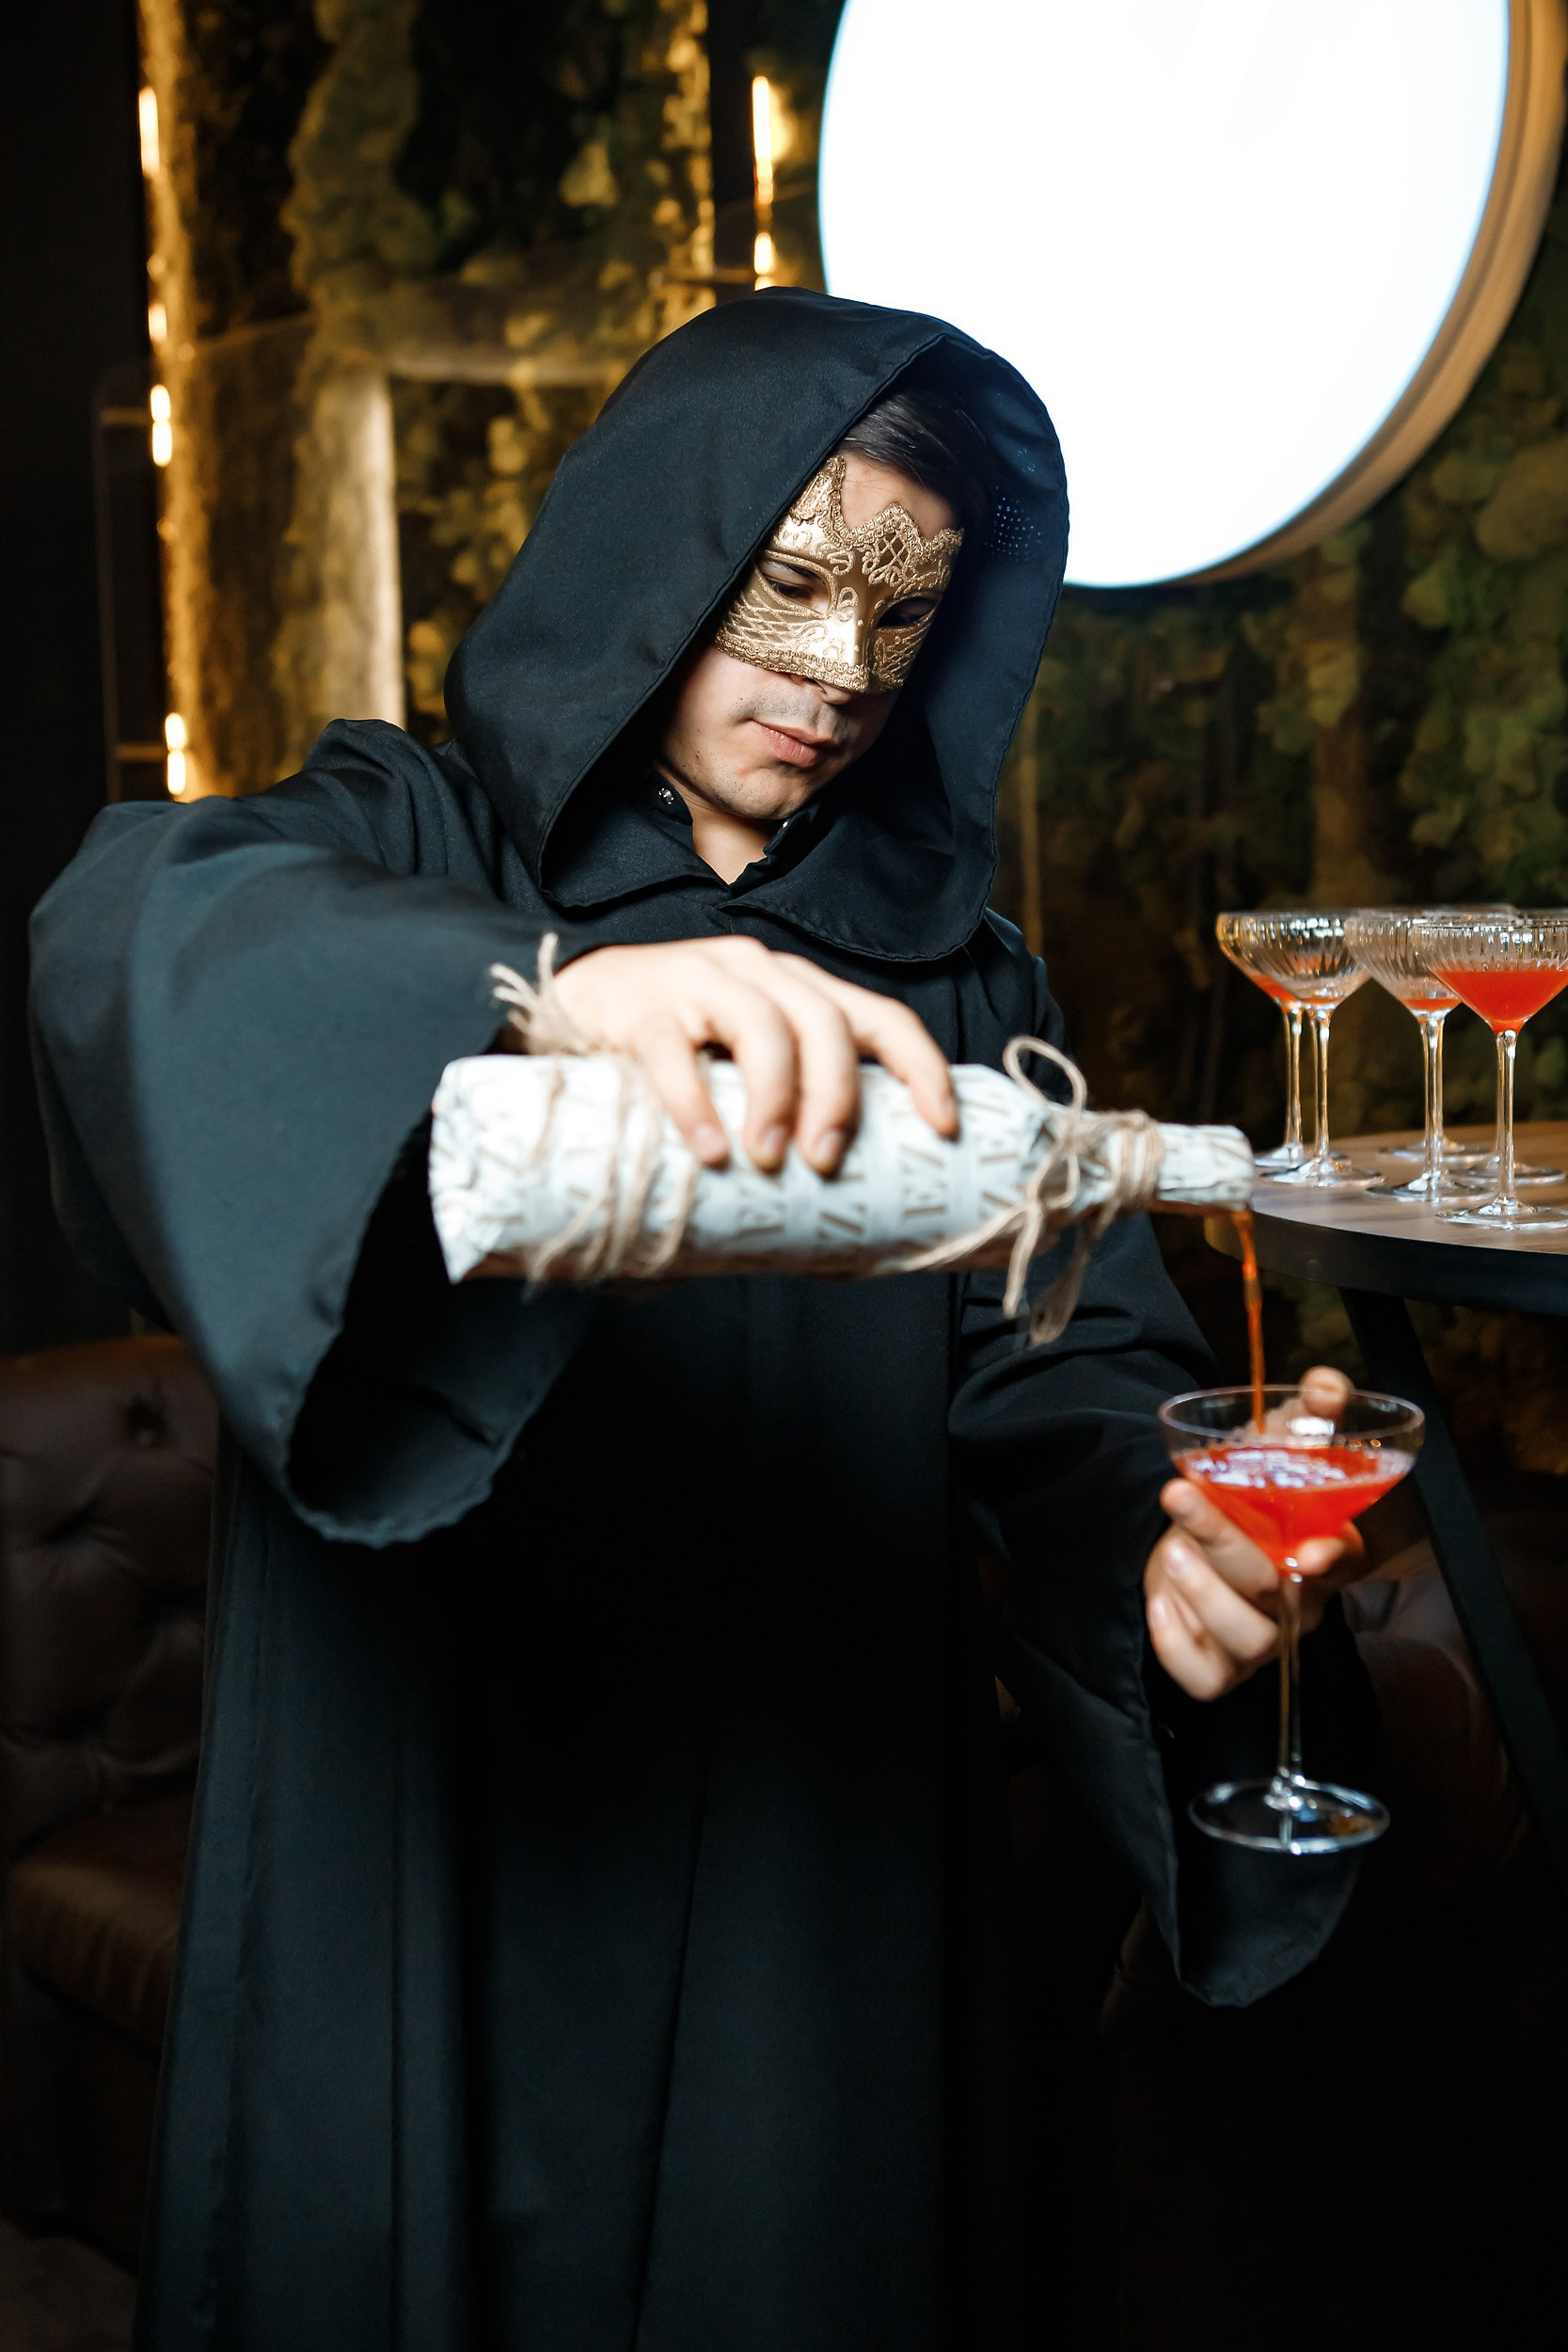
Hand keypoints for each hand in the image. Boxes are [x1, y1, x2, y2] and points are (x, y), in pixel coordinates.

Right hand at [550, 936, 957, 1174]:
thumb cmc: (676, 1046)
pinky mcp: (641, 1007)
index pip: (880, 1016)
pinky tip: (710, 1151)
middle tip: (824, 1160)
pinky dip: (697, 1105)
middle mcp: (758, 973)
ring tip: (766, 1159)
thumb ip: (787, 1099)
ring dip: (775, 1100)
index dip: (921, 1067)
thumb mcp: (743, 1060)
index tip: (943, 1127)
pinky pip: (674, 1053)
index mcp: (797, 988)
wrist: (572, 1000)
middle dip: (836, 1096)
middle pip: (824, 1023)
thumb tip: (839, 1197)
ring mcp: (698, 981)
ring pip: (762, 1028)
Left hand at [1144, 1366, 1370, 1700]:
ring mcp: (1262, 1639)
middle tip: (1179, 1496)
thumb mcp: (1279, 1440)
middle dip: (1225, 1543)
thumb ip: (1309, 1410)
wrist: (1198, 1531)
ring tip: (1172, 1550)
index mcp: (1325, 1548)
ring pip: (1247, 1637)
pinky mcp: (1221, 1667)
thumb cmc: (1252, 1490)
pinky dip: (1178, 1647)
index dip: (1333, 1557)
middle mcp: (1301, 1601)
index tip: (1308, 1551)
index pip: (1346, 1559)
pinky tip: (1159, 1603)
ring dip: (1203, 1595)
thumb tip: (1325, 1386)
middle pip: (1276, 1589)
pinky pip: (1206, 1679)